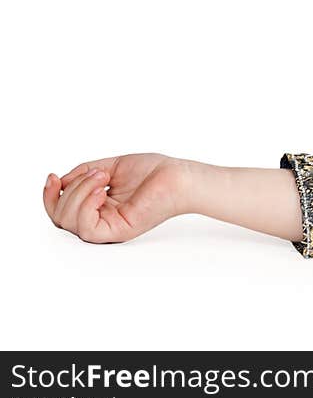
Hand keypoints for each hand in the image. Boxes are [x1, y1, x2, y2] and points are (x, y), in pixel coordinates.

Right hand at [43, 153, 190, 243]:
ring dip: (79, 192)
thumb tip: (60, 181)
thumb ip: (83, 173)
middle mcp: (101, 219)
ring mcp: (109, 227)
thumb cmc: (153, 171)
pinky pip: (86, 228)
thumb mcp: (110, 166)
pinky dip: (86, 205)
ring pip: (69, 222)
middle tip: (96, 173)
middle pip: (60, 217)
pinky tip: (102, 190)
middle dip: (69, 190)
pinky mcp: (119, 231)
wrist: (178, 175)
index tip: (52, 177)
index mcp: (98, 207)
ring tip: (103, 177)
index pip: (61, 210)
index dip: (49, 196)